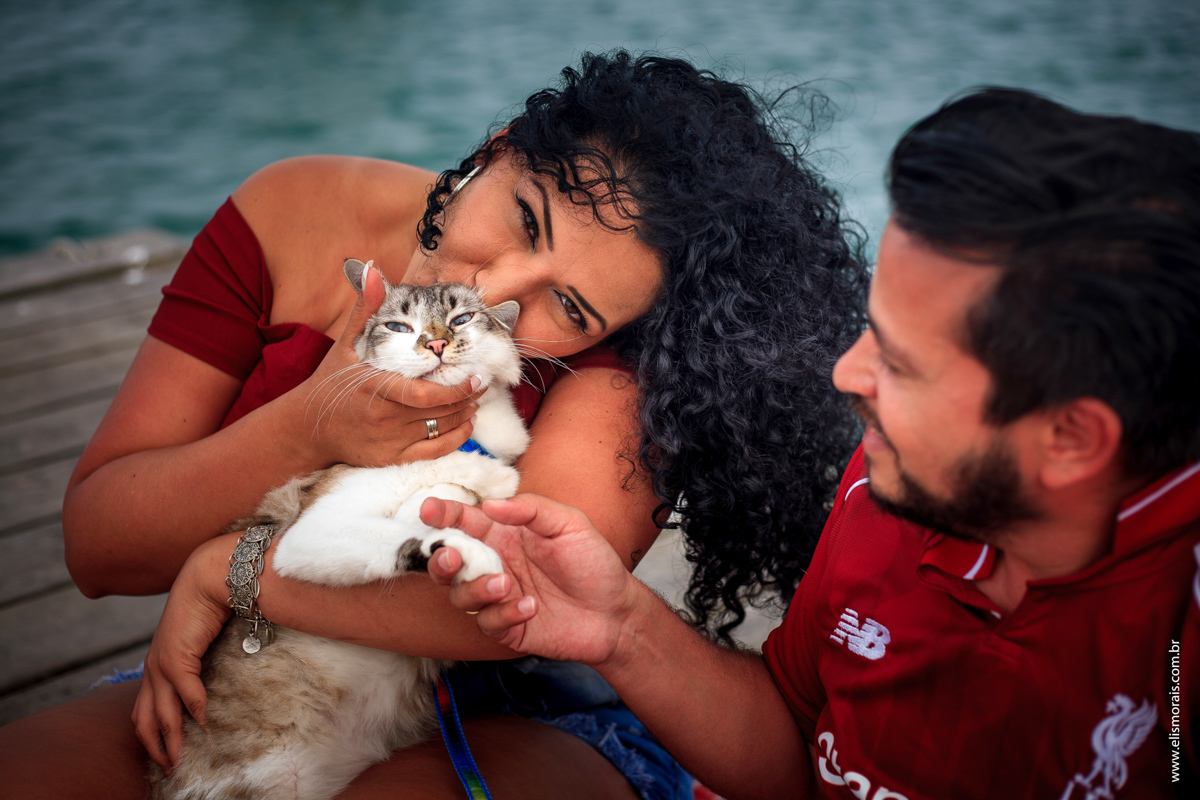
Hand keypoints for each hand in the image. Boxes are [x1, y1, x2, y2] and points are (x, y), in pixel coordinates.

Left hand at [132, 534, 233, 772]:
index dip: (152, 738)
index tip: (166, 758)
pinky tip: (205, 724)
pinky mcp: (175, 656)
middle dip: (157, 750)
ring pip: (160, 714)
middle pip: (144, 721)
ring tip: (183, 760)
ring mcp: (160, 664)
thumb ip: (203, 665)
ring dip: (172, 740)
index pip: (143, 712)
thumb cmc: (209, 608)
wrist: (209, 578)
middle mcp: (152, 669)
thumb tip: (218, 687)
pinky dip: (195, 712)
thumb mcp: (201, 644)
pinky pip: (186, 693)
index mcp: (156, 667)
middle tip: (172, 771)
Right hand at [297, 264, 483, 466]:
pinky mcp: (391, 458)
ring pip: (438, 430)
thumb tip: (374, 269)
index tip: (475, 376)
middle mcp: (382, 417)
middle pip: (437, 411)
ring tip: (476, 398)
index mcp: (374, 387)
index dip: (455, 389)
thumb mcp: (345, 344)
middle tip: (482, 383)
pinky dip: (455, 439)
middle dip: (466, 397)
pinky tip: (466, 424)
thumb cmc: (331, 382)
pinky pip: (433, 452)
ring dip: (464, 415)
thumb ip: (364, 308)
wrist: (307, 428)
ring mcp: (387, 441)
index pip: (423, 394)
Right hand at [422, 494, 641, 666]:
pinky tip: (530, 606)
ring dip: (477, 589)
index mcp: (504, 534)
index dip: (444, 514)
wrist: (616, 611)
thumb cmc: (593, 562)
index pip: (464, 521)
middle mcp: (494, 564)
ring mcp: (498, 598)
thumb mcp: (569, 524)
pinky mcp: (507, 628)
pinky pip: (488, 623)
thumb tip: (491, 504)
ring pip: (460, 595)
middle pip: (448, 563)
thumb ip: (531, 509)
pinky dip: (504, 614)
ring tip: (506, 584)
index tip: (430, 510)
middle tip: (451, 556)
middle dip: (440, 560)